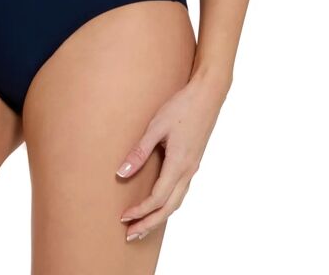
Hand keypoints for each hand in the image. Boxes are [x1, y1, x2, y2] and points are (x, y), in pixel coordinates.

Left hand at [115, 75, 228, 240]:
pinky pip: (181, 191)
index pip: (157, 198)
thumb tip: (120, 174)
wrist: (208, 95)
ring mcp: (193, 168)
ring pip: (177, 202)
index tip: (124, 217)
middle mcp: (188, 171)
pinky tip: (160, 203)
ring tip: (143, 225)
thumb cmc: (181, 107)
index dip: (140, 211)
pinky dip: (168, 204)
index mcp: (179, 164)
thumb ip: (139, 152)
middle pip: (168, 208)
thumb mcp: (156, 127)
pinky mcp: (193, 162)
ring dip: (159, 216)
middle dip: (149, 223)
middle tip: (131, 234)